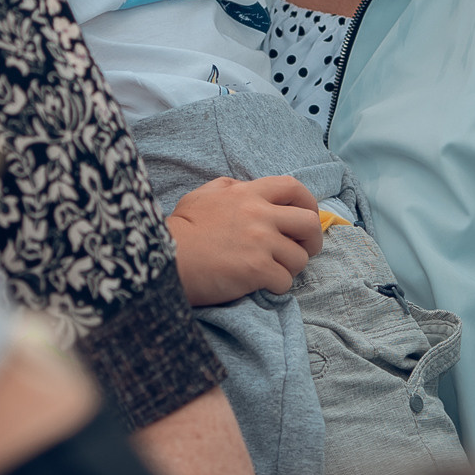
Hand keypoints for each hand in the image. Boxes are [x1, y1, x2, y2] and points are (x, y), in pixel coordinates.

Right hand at [166, 175, 321, 304]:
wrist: (161, 257)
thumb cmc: (180, 230)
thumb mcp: (204, 195)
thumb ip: (231, 188)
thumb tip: (248, 189)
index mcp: (248, 193)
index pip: (294, 188)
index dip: (309, 203)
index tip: (308, 218)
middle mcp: (259, 214)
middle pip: (309, 223)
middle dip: (313, 240)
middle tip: (303, 251)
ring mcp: (260, 242)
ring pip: (300, 258)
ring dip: (290, 268)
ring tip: (272, 272)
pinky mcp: (256, 270)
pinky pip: (285, 281)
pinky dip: (277, 287)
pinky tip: (260, 286)